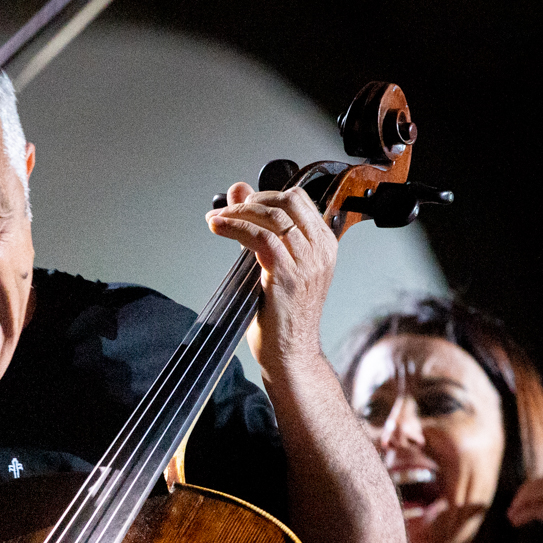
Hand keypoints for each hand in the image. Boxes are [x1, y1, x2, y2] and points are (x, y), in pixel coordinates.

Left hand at [206, 182, 335, 375]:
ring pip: (272, 217)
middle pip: (288, 201)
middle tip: (228, 211)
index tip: (242, 203)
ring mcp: (307, 263)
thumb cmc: (283, 315)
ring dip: (238, 213)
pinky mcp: (287, 276)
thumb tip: (239, 189)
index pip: (299, 200)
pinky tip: (218, 228)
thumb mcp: (275, 263)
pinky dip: (235, 228)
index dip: (266, 195)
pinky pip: (260, 238)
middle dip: (253, 201)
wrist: (291, 353)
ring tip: (217, 220)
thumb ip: (260, 225)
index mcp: (324, 245)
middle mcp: (320, 251)